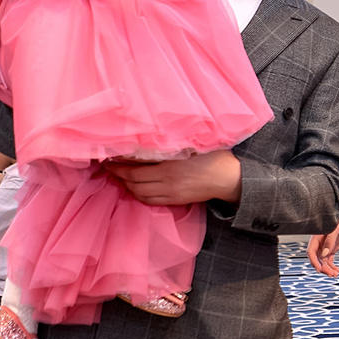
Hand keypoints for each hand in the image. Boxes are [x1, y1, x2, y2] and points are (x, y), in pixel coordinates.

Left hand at [102, 150, 240, 205]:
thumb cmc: (214, 157)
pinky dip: (139, 194)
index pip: (134, 170)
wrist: (229, 179)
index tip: (109, 159)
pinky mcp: (176, 200)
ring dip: (128, 186)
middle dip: (119, 176)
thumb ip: (171, 144)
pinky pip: (151, 200)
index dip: (118, 167)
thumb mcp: (193, 145)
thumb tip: (149, 137)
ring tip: (122, 176)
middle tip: (110, 166)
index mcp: (169, 168)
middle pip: (133, 183)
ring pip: (140, 194)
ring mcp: (171, 194)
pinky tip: (137, 187)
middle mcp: (167, 183)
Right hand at [307, 194, 338, 277]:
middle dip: (322, 267)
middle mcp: (320, 241)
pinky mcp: (333, 246)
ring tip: (335, 274)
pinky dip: (332, 265)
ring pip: (323, 260)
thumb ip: (330, 241)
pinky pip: (329, 258)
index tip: (320, 269)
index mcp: (317, 236)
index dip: (314, 262)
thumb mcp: (337, 228)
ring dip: (328, 268)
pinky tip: (337, 271)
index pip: (311, 251)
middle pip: (317, 258)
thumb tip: (324, 255)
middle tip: (330, 274)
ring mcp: (326, 245)